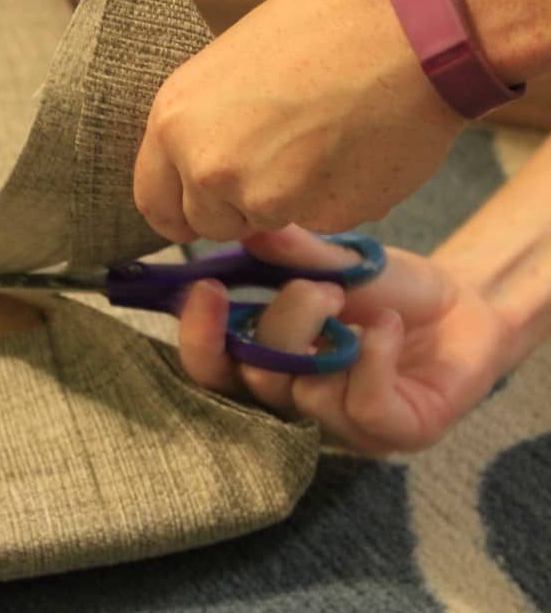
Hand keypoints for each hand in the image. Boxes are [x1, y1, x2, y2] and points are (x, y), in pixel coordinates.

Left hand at [133, 0, 464, 242]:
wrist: (408, 21)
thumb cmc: (322, 25)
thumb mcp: (228, 72)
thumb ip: (206, 130)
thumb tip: (202, 175)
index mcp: (173, 123)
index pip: (155, 204)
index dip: (182, 210)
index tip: (202, 210)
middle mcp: (208, 167)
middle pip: (210, 223)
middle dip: (238, 207)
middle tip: (279, 158)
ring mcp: (265, 198)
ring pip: (266, 223)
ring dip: (289, 200)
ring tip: (324, 139)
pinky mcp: (322, 215)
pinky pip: (320, 220)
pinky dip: (336, 196)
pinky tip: (356, 147)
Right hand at [178, 226, 511, 452]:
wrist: (465, 305)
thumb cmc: (388, 290)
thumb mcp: (335, 262)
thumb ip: (291, 253)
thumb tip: (246, 230)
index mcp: (267, 359)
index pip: (211, 366)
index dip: (198, 336)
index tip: (206, 287)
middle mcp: (293, 399)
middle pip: (250, 378)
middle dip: (277, 325)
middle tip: (313, 286)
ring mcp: (340, 423)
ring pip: (301, 391)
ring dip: (326, 334)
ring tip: (354, 297)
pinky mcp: (391, 433)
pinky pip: (359, 403)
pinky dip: (371, 355)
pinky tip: (385, 327)